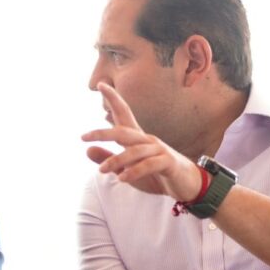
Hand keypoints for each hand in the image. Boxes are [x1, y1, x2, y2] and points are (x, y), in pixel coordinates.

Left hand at [81, 82, 202, 201]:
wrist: (186, 185)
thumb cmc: (155, 175)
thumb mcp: (127, 170)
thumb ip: (109, 160)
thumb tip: (87, 150)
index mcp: (137, 138)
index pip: (124, 114)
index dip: (113, 99)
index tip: (101, 84)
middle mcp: (147, 140)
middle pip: (123, 132)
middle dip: (103, 133)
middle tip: (83, 137)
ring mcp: (159, 150)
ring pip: (134, 151)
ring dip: (116, 161)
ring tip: (101, 170)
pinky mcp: (168, 163)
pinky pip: (149, 165)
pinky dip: (135, 171)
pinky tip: (122, 178)